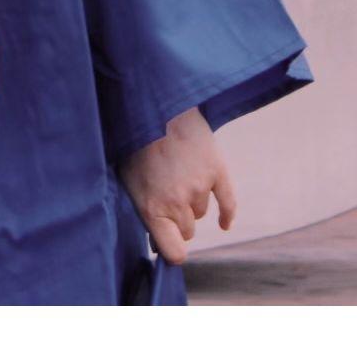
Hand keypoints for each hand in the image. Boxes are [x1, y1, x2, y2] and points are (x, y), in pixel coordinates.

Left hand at [118, 108, 235, 265]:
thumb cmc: (133, 143)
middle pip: (188, 230)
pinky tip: (224, 223)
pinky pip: (228, 203)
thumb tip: (158, 242)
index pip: (173, 251)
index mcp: (152, 208)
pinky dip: (227, 215)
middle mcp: (177, 202)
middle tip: (167, 198)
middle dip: (178, 220)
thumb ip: (145, 211)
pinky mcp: (216, 171)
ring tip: (177, 177)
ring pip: (202, 212)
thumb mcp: (127, 180)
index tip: (172, 249)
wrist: (152, 104)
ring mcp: (200, 187)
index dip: (173, 252)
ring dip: (192, 203)